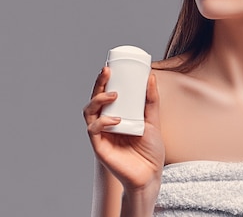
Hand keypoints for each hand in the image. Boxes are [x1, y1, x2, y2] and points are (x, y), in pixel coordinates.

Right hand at [83, 67, 164, 191]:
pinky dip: (102, 122)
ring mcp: (101, 135)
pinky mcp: (99, 147)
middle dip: (98, 83)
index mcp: (116, 116)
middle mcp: (105, 123)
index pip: (106, 95)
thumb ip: (151, 101)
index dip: (104, 80)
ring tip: (113, 94)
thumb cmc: (150, 151)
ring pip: (89, 112)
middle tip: (107, 71)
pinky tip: (115, 120)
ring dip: (98, 99)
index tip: (110, 66)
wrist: (150, 175)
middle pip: (94, 99)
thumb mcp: (153, 121)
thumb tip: (150, 77)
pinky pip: (93, 130)